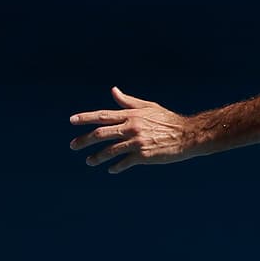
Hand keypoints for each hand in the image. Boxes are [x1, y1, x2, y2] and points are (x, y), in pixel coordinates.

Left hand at [69, 86, 194, 173]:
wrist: (188, 135)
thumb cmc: (168, 120)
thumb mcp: (149, 107)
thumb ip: (128, 102)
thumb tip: (113, 91)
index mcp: (131, 115)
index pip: (102, 116)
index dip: (85, 118)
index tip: (72, 121)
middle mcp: (131, 128)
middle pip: (100, 134)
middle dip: (84, 140)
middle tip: (73, 145)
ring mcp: (136, 142)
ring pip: (109, 150)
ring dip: (96, 157)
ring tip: (89, 161)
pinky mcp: (143, 156)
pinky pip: (123, 163)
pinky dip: (116, 167)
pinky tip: (111, 170)